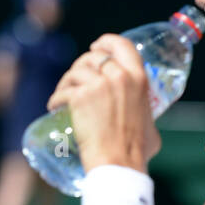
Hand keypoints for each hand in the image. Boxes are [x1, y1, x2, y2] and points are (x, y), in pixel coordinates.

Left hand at [46, 33, 159, 172]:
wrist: (119, 163)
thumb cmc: (136, 151)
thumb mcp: (150, 124)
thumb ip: (144, 113)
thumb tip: (143, 120)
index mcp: (139, 78)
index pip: (122, 45)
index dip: (106, 41)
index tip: (96, 46)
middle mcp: (119, 76)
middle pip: (94, 57)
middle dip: (81, 65)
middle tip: (75, 79)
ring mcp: (98, 85)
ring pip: (75, 72)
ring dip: (66, 82)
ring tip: (62, 95)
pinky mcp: (79, 98)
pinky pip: (62, 92)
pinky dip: (56, 99)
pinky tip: (54, 107)